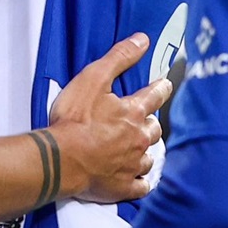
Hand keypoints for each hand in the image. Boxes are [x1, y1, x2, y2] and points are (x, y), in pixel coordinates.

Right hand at [50, 32, 171, 203]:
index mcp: (133, 112)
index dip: (160, 88)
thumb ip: (119, 57)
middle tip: (147, 118)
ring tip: (142, 147)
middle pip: (154, 129)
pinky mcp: (123, 186)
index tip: (165, 85)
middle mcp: (138, 139)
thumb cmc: (74, 118)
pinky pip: (141, 185)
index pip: (154, 96)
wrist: (62, 158)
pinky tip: (138, 178)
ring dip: (146, 150)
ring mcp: (132, 165)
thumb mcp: (94, 77)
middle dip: (151, 122)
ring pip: (150, 157)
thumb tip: (141, 40)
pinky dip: (141, 180)